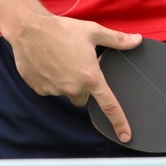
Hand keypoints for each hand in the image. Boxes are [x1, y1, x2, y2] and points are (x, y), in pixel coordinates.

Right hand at [6, 13, 140, 141]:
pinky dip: (50, 80)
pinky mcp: (39, 88)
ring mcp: (55, 90)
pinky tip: (47, 63)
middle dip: (83, 86)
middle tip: (77, 66)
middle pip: (84, 97)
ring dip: (66, 82)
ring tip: (60, 60)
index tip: (125, 136)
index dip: (120, 123)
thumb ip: (117, 39)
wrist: (28, 29)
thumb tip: (136, 41)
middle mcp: (74, 88)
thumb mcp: (92, 31)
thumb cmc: (61, 29)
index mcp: (90, 77)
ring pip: (66, 92)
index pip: (109, 106)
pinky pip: (49, 89)